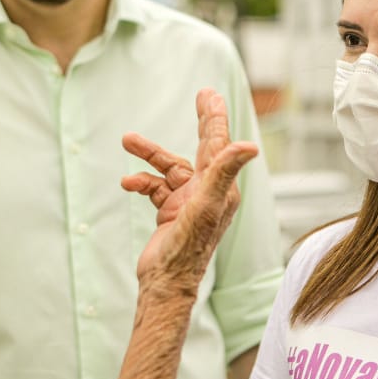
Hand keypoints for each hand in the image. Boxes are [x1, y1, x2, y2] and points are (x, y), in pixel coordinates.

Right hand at [121, 89, 258, 293]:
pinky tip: (127, 184)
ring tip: (127, 140)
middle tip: (202, 96)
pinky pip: (155, 187)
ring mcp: (189, 201)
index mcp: (221, 188)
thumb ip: (223, 172)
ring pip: (169, 167)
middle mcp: (209, 192)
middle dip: (202, 122)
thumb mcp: (206, 205)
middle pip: (204, 148)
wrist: (165, 282)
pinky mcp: (171, 211)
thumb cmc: (187, 249)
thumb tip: (250, 145)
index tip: (210, 95)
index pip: (219, 144)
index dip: (215, 118)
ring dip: (149, 155)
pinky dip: (141, 182)